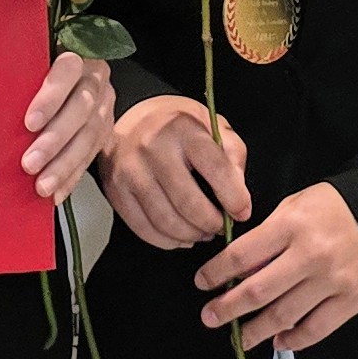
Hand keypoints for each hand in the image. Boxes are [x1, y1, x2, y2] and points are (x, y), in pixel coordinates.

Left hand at [23, 53, 115, 200]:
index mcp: (75, 54)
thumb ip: (11, 70)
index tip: (29, 122)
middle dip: (54, 140)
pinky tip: (55, 192)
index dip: (50, 97)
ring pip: (88, 136)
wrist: (68, 78)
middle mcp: (94, 79)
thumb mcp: (25, 61)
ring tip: (42, 186)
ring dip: (63, 165)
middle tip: (29, 163)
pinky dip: (71, 177)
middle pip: (80, 109)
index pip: (68, 69)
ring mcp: (103, 105)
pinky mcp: (104, 130)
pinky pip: (90, 156)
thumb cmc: (32, 69)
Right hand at [102, 95, 251, 247]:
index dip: (234, 198)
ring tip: (202, 232)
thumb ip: (232, 157)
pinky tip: (180, 237)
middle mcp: (153, 147)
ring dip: (191, 235)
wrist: (131, 118)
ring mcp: (130, 170)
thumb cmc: (178, 127)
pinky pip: (144, 229)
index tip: (242, 212)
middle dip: (212, 223)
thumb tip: (238, 199)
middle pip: (188, 203)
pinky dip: (167, 241)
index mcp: (183, 128)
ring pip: (166, 221)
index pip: (216, 169)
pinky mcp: (115, 190)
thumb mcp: (212, 126)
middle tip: (221, 226)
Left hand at [193, 181, 357, 350]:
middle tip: (209, 318)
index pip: (242, 255)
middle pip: (258, 291)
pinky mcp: (352, 301)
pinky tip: (279, 342)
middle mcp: (309, 255)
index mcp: (291, 225)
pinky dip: (294, 340)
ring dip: (257, 331)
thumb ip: (268, 234)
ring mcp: (332, 281)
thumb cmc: (335, 207)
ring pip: (285, 315)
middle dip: (227, 308)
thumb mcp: (296, 205)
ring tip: (240, 338)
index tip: (202, 283)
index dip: (216, 272)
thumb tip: (241, 270)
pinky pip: (316, 329)